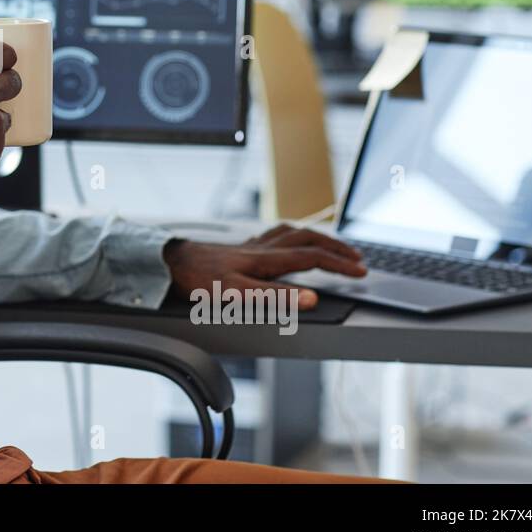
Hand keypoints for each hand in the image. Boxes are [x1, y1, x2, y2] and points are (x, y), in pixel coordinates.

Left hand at [163, 223, 366, 308]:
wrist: (169, 263)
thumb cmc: (199, 280)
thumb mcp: (238, 295)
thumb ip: (276, 297)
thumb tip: (311, 298)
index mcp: (267, 260)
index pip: (314, 258)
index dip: (340, 265)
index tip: (361, 272)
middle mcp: (263, 248)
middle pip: (309, 240)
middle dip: (336, 248)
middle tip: (357, 258)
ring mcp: (252, 246)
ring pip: (294, 233)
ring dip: (318, 238)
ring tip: (333, 245)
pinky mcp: (242, 248)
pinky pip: (277, 234)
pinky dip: (294, 234)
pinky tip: (290, 239)